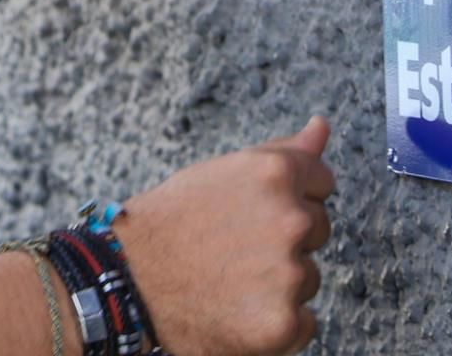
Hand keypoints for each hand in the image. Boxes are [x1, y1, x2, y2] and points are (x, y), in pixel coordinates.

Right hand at [118, 118, 334, 355]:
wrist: (129, 279)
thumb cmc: (172, 221)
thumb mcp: (223, 171)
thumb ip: (282, 152)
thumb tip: (321, 127)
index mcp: (277, 174)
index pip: (323, 182)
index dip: (291, 196)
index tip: (257, 211)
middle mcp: (291, 220)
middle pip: (318, 229)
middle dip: (288, 238)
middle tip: (236, 246)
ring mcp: (288, 274)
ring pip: (308, 276)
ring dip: (281, 281)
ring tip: (231, 278)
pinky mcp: (283, 324)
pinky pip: (304, 322)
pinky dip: (277, 322)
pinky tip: (239, 310)